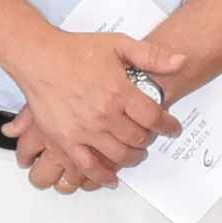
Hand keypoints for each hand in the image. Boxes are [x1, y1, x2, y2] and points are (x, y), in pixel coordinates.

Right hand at [5, 30, 173, 183]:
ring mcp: (85, 130)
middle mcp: (105, 114)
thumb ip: (152, 55)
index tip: (172, 128)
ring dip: (132, 157)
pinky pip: (88, 166)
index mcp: (120, 92)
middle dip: (150, 140)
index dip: (168, 126)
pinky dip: (102, 176)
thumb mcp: (119, 44)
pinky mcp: (66, 140)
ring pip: (118, 155)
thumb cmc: (76, 50)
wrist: (39, 58)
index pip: (154, 117)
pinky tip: (111, 179)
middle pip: (138, 138)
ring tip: (135, 153)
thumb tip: (181, 61)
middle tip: (150, 137)